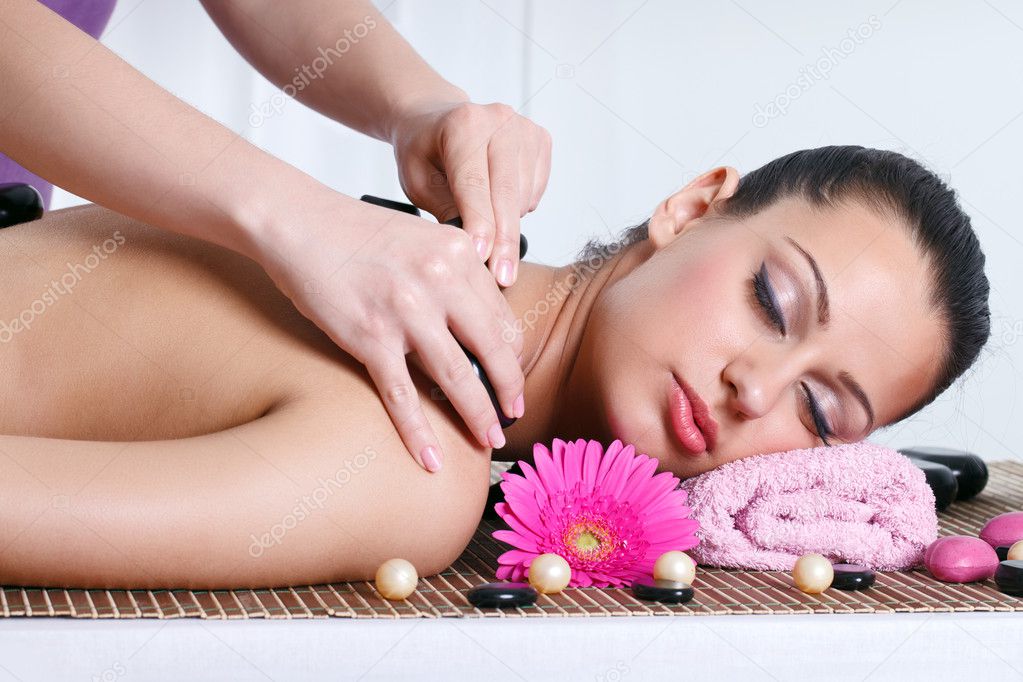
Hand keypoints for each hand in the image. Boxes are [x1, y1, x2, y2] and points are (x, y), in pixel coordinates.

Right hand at [251, 192, 524, 472]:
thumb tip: (481, 328)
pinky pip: (401, 395)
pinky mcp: (369, 337)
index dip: (512, 356)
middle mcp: (440, 279)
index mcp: (459, 254)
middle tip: (515, 416)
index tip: (513, 378)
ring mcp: (405, 310)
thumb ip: (456, 277)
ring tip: (489, 441)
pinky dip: (419, 433)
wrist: (297, 223)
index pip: (502, 317)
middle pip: (493, 349)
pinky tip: (431, 458)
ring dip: (478, 416)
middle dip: (509, 391)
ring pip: (457, 377)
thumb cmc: (356, 233)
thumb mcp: (423, 240)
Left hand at [389, 100, 551, 287]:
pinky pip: (536, 191)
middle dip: (504, 240)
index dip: (480, 226)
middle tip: (501, 277)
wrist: (436, 120)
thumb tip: (477, 249)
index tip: (482, 260)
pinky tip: (497, 200)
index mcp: (463, 124)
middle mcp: (499, 119)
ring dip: (507, 223)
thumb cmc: (424, 153)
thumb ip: (446, 209)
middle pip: (507, 193)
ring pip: (523, 196)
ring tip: (482, 218)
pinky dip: (519, 208)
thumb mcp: (418, 183)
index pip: (475, 185)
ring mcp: (524, 128)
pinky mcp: (541, 140)